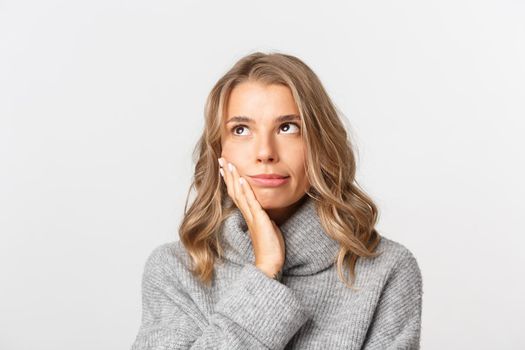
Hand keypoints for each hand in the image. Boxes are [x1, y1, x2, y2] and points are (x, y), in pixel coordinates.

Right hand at [218, 157, 284, 276]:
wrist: (269, 264)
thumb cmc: (270, 248)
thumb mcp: (267, 227)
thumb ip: (264, 217)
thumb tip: (265, 211)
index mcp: (249, 215)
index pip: (237, 193)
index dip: (231, 180)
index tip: (226, 167)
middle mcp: (247, 214)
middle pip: (234, 190)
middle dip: (228, 174)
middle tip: (222, 159)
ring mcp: (252, 217)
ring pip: (240, 194)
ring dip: (234, 178)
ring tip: (229, 164)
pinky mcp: (259, 220)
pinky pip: (251, 203)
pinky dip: (246, 191)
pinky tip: (242, 180)